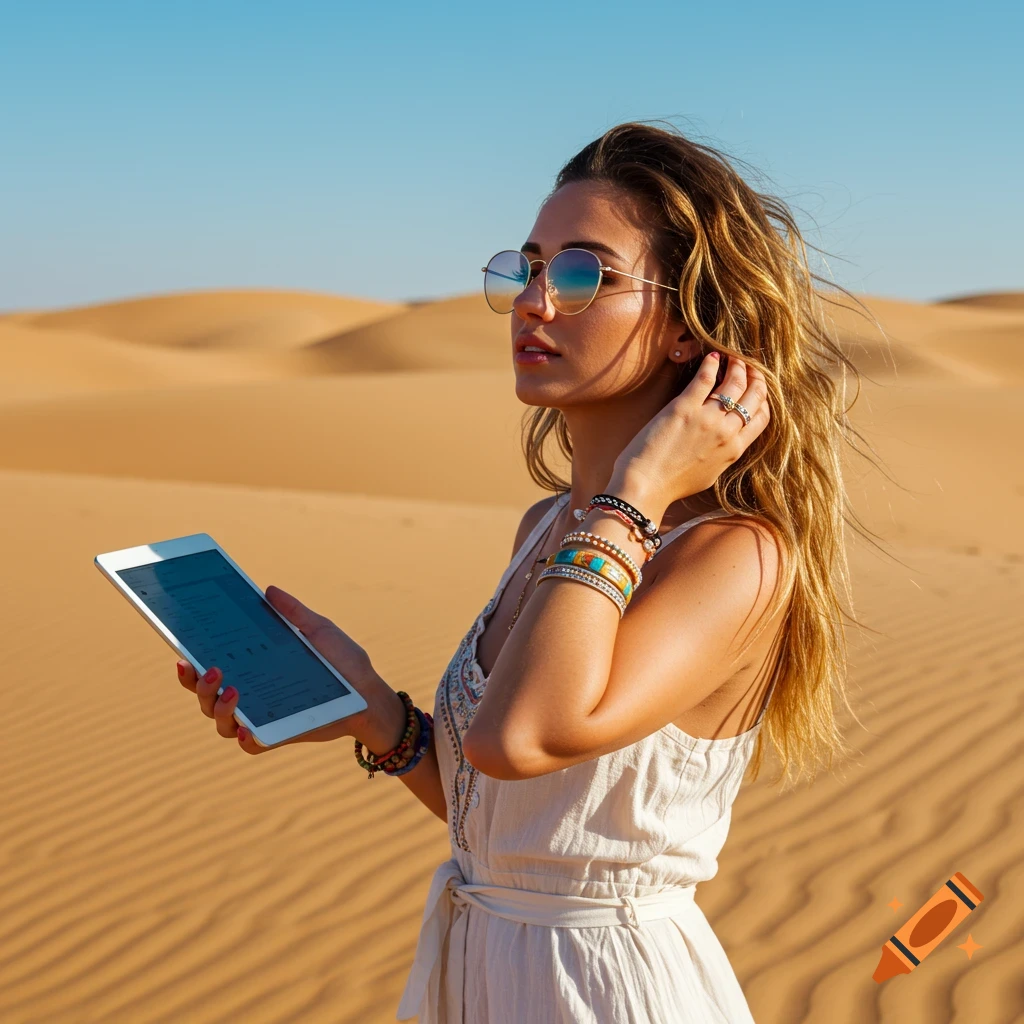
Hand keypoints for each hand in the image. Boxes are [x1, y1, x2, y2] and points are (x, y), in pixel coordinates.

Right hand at [176, 585, 400, 755]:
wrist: (369, 694)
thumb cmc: (343, 661)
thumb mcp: (319, 630)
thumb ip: (294, 612)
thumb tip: (268, 590)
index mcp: (251, 666)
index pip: (208, 665)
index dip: (188, 662)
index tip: (180, 649)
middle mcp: (248, 692)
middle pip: (205, 695)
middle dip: (197, 685)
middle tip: (210, 668)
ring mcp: (260, 716)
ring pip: (221, 722)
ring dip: (218, 708)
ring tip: (233, 691)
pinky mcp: (276, 736)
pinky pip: (250, 745)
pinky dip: (244, 739)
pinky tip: (246, 729)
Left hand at [610, 351, 769, 512]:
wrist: (646, 486)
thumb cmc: (673, 484)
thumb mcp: (710, 473)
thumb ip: (724, 454)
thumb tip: (729, 441)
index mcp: (734, 449)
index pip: (761, 417)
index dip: (762, 398)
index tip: (755, 387)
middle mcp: (726, 432)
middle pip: (754, 395)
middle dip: (755, 376)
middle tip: (747, 365)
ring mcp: (707, 418)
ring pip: (734, 383)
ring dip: (737, 365)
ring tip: (732, 357)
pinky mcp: (684, 408)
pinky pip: (705, 378)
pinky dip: (711, 364)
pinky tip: (712, 356)